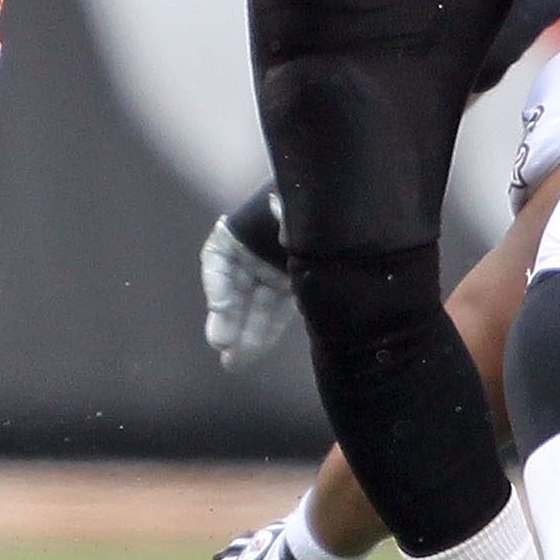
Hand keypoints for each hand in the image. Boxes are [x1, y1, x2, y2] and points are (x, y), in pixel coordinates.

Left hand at [191, 512, 358, 559]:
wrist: (301, 558)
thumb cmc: (317, 554)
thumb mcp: (330, 559)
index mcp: (276, 542)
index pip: (261, 540)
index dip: (252, 542)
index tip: (243, 544)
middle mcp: (257, 548)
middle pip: (237, 549)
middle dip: (227, 554)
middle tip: (217, 556)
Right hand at [202, 197, 294, 370]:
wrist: (341, 197)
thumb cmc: (308, 201)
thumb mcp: (292, 208)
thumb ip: (284, 222)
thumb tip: (280, 233)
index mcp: (248, 225)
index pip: (219, 259)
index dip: (217, 286)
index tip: (219, 307)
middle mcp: (256, 248)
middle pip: (238, 290)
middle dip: (230, 322)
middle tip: (223, 351)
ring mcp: (276, 266)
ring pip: (257, 304)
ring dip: (247, 332)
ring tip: (235, 362)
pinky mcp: (296, 280)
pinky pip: (277, 307)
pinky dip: (268, 327)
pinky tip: (259, 346)